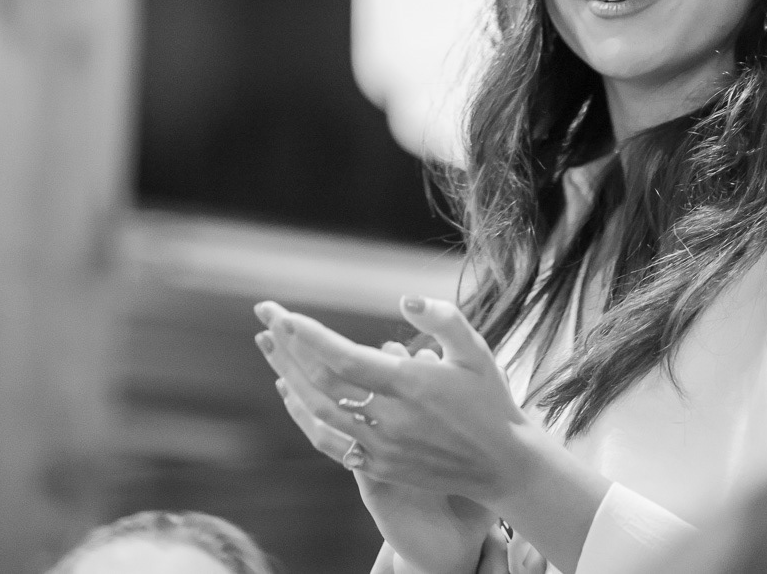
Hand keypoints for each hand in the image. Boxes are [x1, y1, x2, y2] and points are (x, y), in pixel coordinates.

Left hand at [269, 334, 494, 573]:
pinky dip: (303, 415)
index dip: (310, 337)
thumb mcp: (476, 350)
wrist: (501, 463)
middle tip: (266, 315)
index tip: (284, 314)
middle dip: (288, 346)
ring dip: (288, 376)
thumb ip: (443, 319)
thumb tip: (405, 301)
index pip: (345, 359)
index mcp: (411, 385)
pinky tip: (290, 393)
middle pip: (321, 382)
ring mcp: (381, 446)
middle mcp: (390, 418)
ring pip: (318, 410)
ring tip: (269, 346)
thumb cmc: (489, 399)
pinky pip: (328, 439)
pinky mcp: (378, 465)